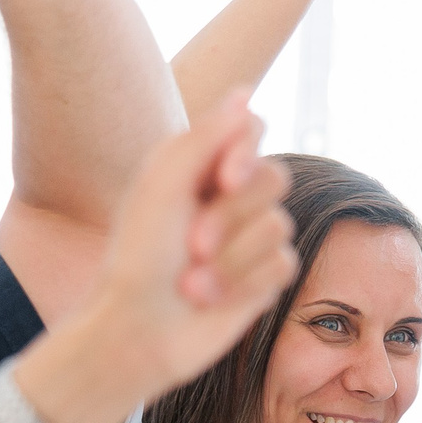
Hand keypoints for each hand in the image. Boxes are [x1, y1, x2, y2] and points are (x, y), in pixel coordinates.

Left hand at [44, 91, 295, 422]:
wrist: (137, 331)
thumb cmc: (138, 258)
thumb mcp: (163, 186)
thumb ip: (205, 137)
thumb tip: (245, 91)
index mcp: (200, 166)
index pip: (251, 130)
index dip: (246, 152)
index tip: (224, 178)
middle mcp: (229, 197)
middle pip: (274, 177)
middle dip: (232, 215)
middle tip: (191, 245)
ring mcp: (249, 238)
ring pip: (279, 224)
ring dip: (230, 259)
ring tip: (190, 285)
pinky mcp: (263, 279)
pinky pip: (284, 263)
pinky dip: (243, 283)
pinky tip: (210, 300)